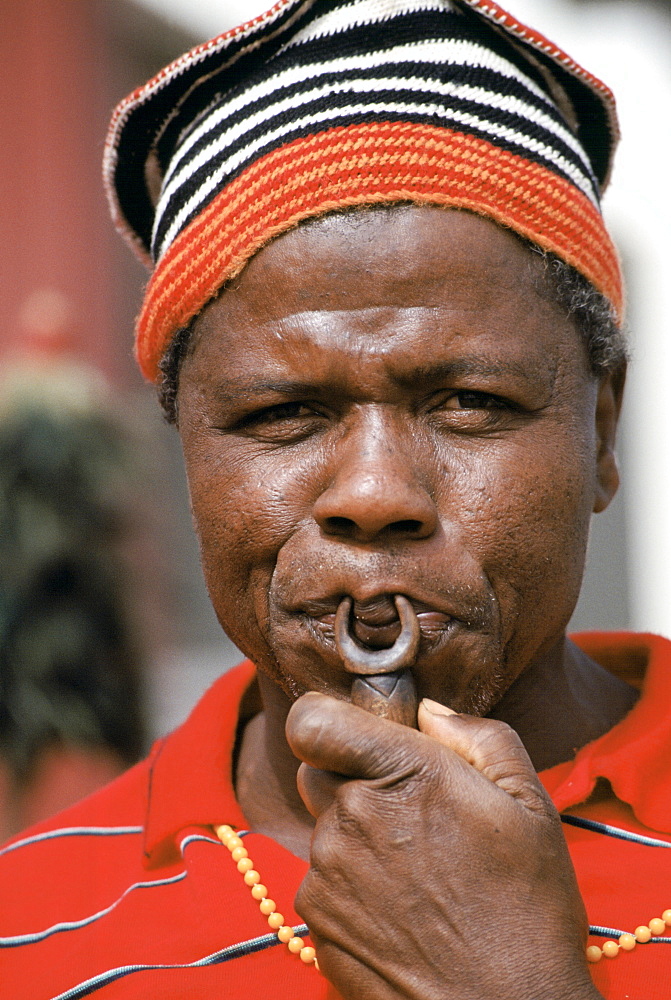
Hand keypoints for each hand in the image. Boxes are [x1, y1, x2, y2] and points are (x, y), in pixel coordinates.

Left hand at [286, 694, 602, 999]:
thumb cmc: (527, 907)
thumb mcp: (530, 804)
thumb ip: (478, 736)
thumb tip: (428, 712)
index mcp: (401, 774)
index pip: (312, 720)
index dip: (328, 721)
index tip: (358, 737)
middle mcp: (351, 817)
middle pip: (319, 771)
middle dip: (354, 779)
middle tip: (410, 812)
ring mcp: (327, 873)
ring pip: (325, 827)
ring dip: (357, 835)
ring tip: (418, 872)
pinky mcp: (317, 921)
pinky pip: (323, 879)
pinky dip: (352, 885)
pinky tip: (401, 909)